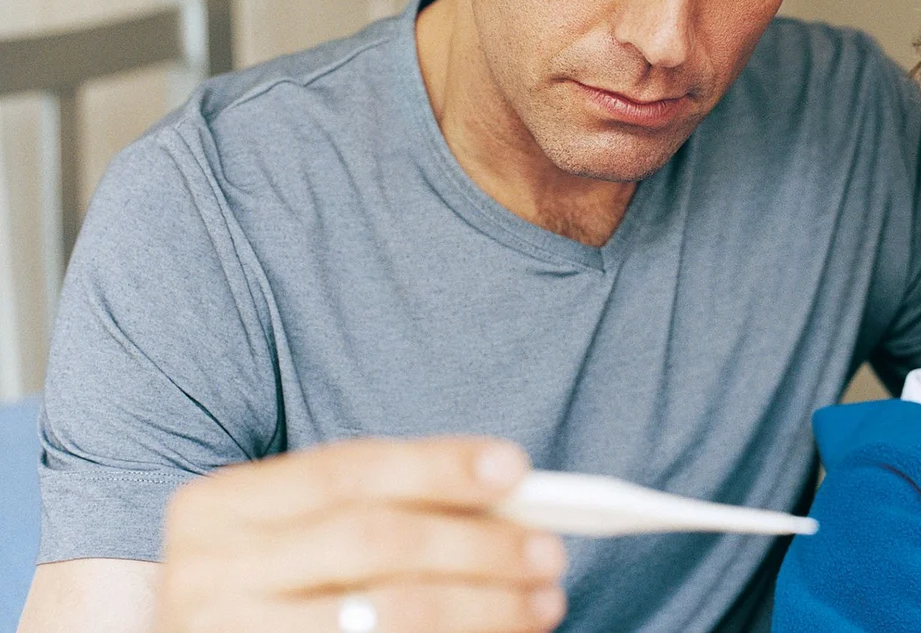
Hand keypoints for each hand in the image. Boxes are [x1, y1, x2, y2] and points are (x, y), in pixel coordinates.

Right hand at [153, 437, 566, 632]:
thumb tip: (507, 493)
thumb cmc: (277, 582)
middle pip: (373, 542)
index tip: (515, 468)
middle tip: (549, 551)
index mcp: (218, 506)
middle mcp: (208, 574)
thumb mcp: (304, 529)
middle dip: (475, 544)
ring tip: (542, 601)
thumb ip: (385, 503)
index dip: (436, 466)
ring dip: (482, 606)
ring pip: (387, 615)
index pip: (346, 471)